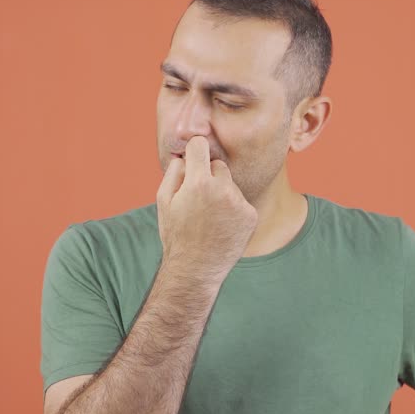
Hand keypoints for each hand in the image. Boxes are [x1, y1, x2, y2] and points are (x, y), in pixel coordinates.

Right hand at [156, 136, 258, 282]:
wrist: (196, 268)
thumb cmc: (176, 234)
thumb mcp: (163, 201)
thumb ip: (173, 171)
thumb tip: (185, 154)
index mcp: (198, 182)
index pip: (200, 145)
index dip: (194, 150)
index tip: (193, 157)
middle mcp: (223, 189)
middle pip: (218, 165)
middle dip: (208, 175)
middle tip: (198, 199)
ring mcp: (240, 203)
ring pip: (230, 184)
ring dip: (221, 193)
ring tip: (209, 217)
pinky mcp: (251, 215)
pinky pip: (241, 201)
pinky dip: (233, 209)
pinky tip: (222, 225)